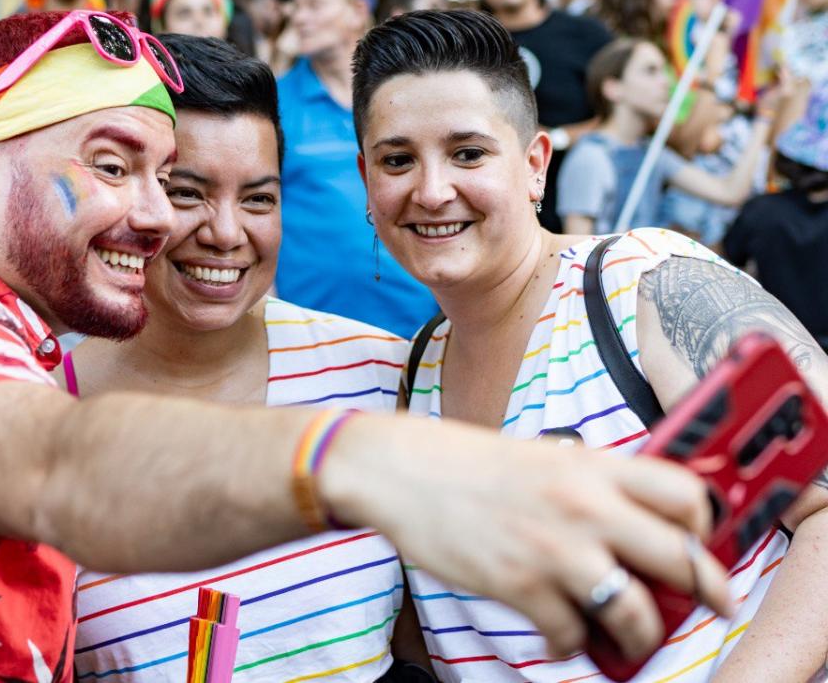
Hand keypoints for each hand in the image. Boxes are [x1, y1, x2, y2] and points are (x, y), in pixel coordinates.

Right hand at [321, 418, 732, 660]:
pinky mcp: (518, 586)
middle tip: (706, 606)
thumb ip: (592, 484)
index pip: (686, 494)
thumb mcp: (543, 457)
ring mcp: (553, 549)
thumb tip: (635, 528)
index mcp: (592, 467)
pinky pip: (571, 636)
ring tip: (629, 638)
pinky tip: (560, 637)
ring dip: (640, 636)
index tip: (703, 546)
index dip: (706, 527)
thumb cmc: (466, 464)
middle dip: (705, 594)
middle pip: (681, 559)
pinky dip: (571, 647)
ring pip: (637, 613)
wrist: (398, 470)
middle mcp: (584, 505)